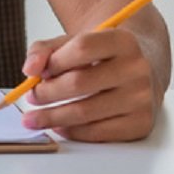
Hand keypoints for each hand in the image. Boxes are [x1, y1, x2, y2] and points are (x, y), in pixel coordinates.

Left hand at [17, 28, 159, 141]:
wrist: (143, 67)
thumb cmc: (104, 55)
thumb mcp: (78, 41)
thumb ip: (47, 50)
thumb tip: (30, 69)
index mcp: (123, 40)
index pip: (82, 47)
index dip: (54, 61)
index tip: (36, 73)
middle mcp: (137, 69)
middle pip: (80, 83)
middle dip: (47, 93)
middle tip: (31, 97)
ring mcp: (142, 98)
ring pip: (86, 112)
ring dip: (53, 117)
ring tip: (35, 117)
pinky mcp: (142, 124)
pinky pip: (99, 133)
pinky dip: (73, 131)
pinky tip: (59, 126)